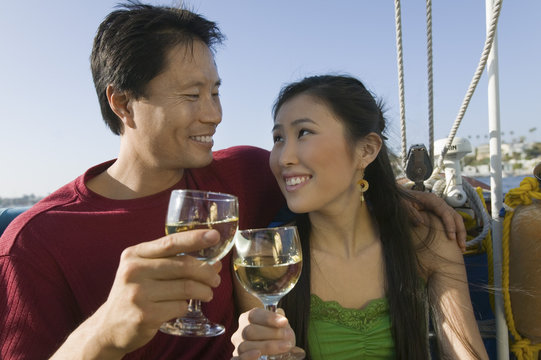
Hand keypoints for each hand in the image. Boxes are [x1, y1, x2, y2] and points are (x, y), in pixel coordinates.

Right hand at [51, 229, 221, 358]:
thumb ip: (174, 263)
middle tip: (216, 278)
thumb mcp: (145, 271)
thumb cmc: (135, 294)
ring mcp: (138, 294)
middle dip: (207, 272)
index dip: (195, 238)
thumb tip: (214, 263)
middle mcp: (133, 271)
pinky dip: (187, 306)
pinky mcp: (145, 315)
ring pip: (186, 287)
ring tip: (208, 293)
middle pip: (184, 266)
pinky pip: (180, 307)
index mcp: (134, 255)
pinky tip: (185, 307)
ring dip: (204, 291)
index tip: (215, 236)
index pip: (170, 242)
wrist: (108, 327)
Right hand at [231, 308, 303, 359]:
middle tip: (287, 336)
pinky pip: (237, 359)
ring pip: (245, 345)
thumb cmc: (277, 337)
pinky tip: (258, 354)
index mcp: (248, 318)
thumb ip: (280, 321)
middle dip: (271, 333)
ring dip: (267, 346)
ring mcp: (238, 346)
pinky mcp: (238, 358)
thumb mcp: (280, 327)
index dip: (269, 318)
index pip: (254, 315)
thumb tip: (281, 318)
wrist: (275, 352)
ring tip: (284, 347)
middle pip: (250, 330)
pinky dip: (247, 357)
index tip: (284, 322)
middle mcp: (240, 331)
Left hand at [404, 189, 466, 251]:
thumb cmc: (400, 200)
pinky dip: (455, 231)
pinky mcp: (439, 212)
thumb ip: (410, 212)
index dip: (450, 225)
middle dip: (460, 231)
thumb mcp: (402, 205)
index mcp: (431, 200)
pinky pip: (451, 221)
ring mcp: (440, 207)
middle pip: (455, 216)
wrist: (399, 195)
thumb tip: (420, 222)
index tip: (451, 238)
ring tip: (462, 248)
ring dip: (460, 233)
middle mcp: (439, 202)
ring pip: (456, 219)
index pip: (445, 212)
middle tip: (461, 246)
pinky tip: (455, 242)